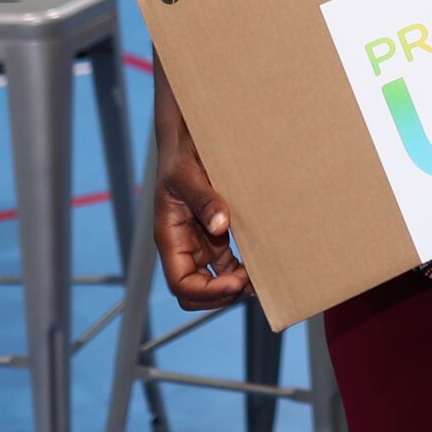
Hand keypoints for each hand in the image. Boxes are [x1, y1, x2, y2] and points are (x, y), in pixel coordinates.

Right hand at [154, 100, 248, 309]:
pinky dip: (242, 270)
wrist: (189, 137)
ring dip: (235, 285)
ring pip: (214, 281)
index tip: (236, 283)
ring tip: (261, 276)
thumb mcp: (188, 174)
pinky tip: (261, 264)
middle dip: (222, 295)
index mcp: (169, 237)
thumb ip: (204, 200)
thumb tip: (220, 226)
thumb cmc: (182, 153)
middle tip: (251, 283)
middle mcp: (183, 245)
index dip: (207, 292)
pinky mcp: (215, 235)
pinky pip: (227, 264)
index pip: (181, 283)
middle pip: (195, 292)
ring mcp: (199, 242)